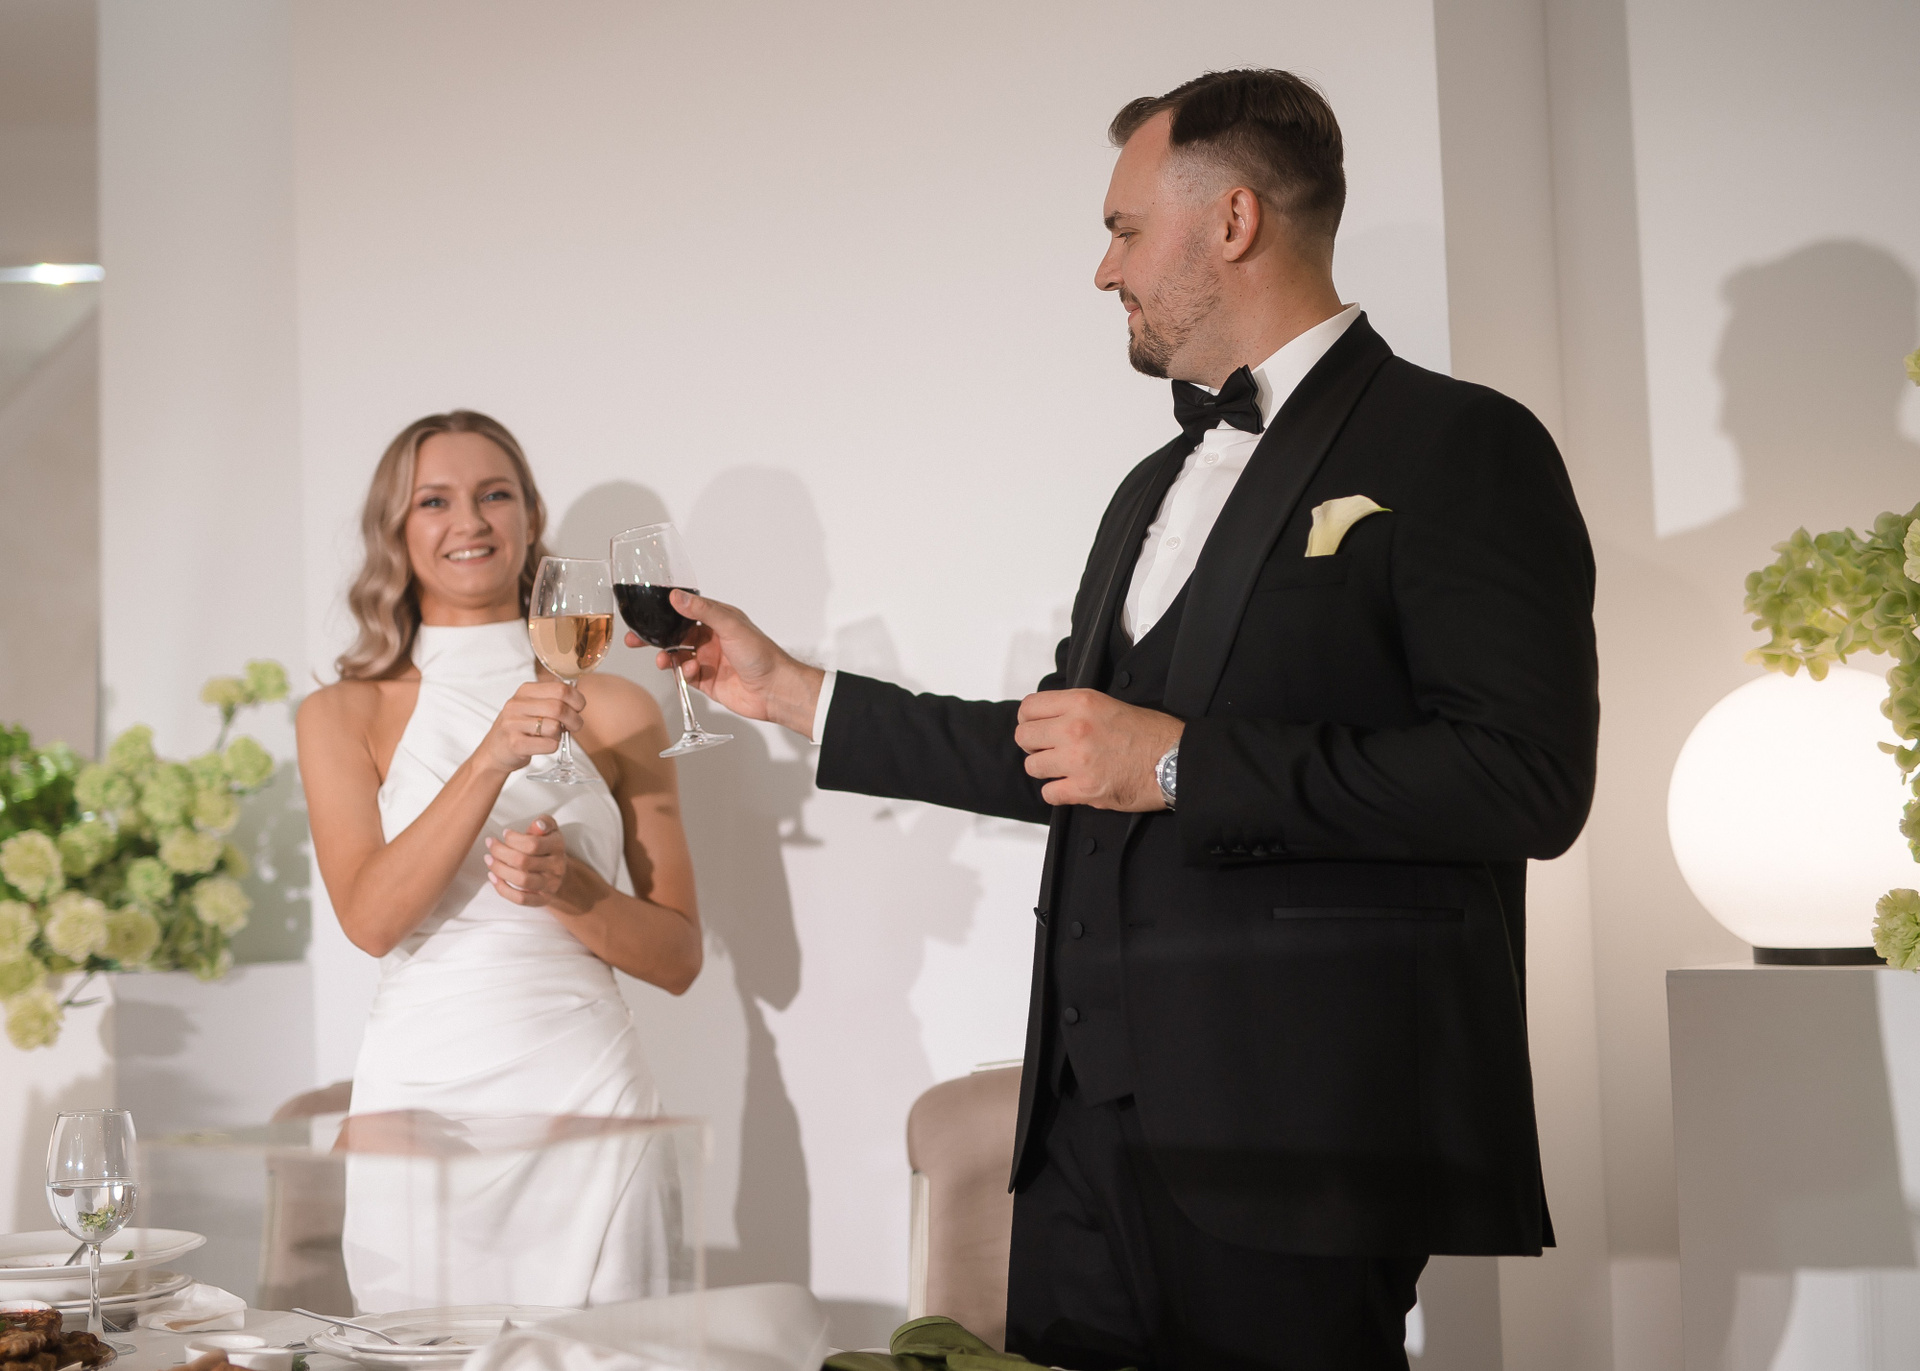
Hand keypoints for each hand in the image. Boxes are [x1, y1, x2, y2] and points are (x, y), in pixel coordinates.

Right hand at [477, 681, 584, 775]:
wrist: (494, 751)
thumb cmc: (519, 728)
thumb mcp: (532, 706)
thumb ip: (554, 699)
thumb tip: (579, 701)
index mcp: (525, 691)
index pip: (561, 688)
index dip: (577, 700)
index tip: (578, 709)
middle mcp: (517, 704)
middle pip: (559, 708)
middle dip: (574, 720)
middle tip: (574, 726)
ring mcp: (513, 724)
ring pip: (554, 727)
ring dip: (561, 735)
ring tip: (554, 736)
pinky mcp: (515, 744)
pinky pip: (548, 745)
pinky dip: (553, 746)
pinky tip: (544, 745)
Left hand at [485, 815, 568, 905]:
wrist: (559, 871)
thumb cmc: (547, 846)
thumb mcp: (549, 829)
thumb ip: (543, 822)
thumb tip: (538, 825)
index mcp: (558, 846)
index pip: (533, 844)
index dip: (513, 839)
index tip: (505, 833)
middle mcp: (557, 866)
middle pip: (523, 862)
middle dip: (500, 852)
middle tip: (490, 844)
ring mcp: (550, 885)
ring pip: (522, 881)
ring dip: (499, 870)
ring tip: (489, 859)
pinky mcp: (542, 899)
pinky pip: (521, 899)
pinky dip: (503, 889)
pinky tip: (493, 877)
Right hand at [623, 590, 824, 738]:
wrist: (774, 689)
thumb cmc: (761, 654)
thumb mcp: (731, 626)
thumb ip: (703, 611)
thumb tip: (677, 596)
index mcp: (718, 620)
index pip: (685, 612)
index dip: (665, 613)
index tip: (646, 615)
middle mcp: (712, 639)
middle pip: (675, 635)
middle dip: (655, 638)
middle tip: (635, 640)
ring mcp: (709, 660)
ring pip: (678, 657)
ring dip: (668, 657)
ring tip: (664, 660)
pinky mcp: (707, 682)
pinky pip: (686, 676)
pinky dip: (683, 674)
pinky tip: (691, 672)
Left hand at [1015, 689, 1183, 810]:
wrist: (1175, 761)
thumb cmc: (1151, 733)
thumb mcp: (1110, 704)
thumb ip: (1076, 709)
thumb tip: (1049, 719)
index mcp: (1082, 703)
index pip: (1029, 707)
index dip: (1028, 719)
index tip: (1036, 727)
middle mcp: (1075, 728)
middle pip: (1023, 737)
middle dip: (1033, 746)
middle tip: (1049, 750)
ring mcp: (1077, 760)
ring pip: (1032, 767)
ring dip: (1045, 770)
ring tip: (1064, 769)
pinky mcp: (1084, 789)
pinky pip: (1049, 793)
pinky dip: (1058, 792)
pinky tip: (1072, 786)